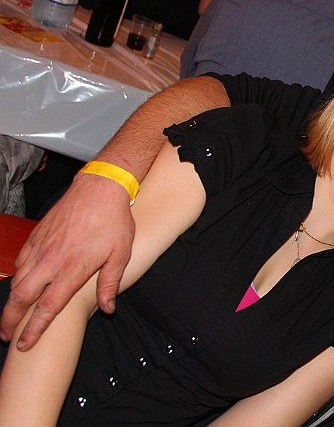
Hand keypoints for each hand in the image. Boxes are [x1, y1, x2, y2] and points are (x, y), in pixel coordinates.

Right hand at [0, 174, 134, 349]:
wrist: (100, 189)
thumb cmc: (114, 221)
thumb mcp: (121, 255)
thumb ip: (110, 284)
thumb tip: (108, 309)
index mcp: (72, 269)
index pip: (48, 307)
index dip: (34, 328)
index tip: (25, 344)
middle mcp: (51, 261)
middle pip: (21, 297)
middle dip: (10, 319)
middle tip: (5, 336)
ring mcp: (40, 248)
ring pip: (17, 280)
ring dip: (11, 301)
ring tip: (9, 317)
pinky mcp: (36, 236)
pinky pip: (21, 262)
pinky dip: (16, 277)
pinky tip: (19, 285)